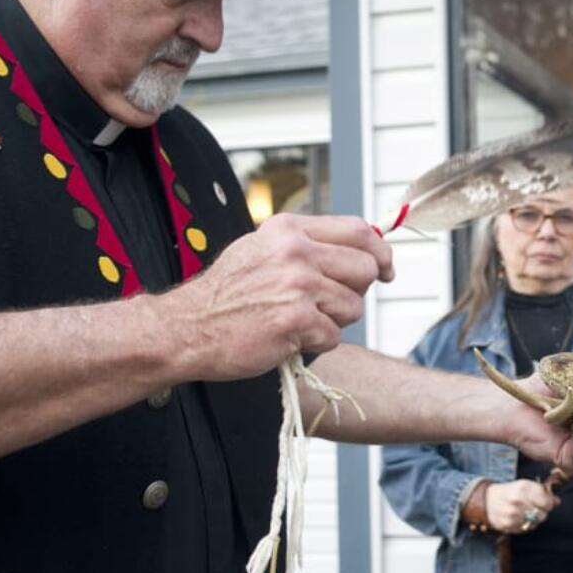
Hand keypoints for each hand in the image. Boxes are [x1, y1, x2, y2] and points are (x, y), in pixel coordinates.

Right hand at [155, 213, 393, 381]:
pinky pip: (334, 335)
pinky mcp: (295, 321)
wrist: (187, 327)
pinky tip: (290, 336)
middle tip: (329, 303)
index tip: (385, 268)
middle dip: (356, 291)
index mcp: (289, 230)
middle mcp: (295, 252)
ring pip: (353, 306)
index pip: (358, 231)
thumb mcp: (263, 249)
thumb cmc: (228, 293)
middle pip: (365, 269)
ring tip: (301, 320)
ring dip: (334, 320)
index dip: (380, 252)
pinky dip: (317, 342)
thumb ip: (309, 244)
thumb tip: (364, 248)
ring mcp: (296, 286)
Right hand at [483, 479, 558, 533]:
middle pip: (543, 515)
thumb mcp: (525, 485)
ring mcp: (512, 514)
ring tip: (527, 513)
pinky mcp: (507, 525)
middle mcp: (518, 501)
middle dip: (542, 512)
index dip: (549, 504)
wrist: (488, 500)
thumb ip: (542, 492)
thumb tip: (557, 501)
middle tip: (536, 508)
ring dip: (534, 520)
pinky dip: (526, 525)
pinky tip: (520, 518)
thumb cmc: (510, 491)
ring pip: (535, 523)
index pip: (547, 502)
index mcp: (524, 488)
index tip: (547, 502)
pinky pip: (526, 529)